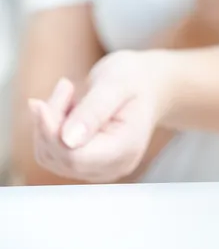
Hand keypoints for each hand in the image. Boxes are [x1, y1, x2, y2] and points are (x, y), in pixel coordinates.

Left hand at [28, 51, 171, 182]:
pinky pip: (53, 153)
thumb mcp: (116, 85)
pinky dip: (51, 128)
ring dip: (49, 123)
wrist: (149, 85)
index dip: (51, 133)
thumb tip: (68, 140)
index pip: (76, 157)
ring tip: (68, 92)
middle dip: (50, 123)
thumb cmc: (136, 80)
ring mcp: (101, 167)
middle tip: (65, 87)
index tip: (40, 104)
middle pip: (61, 158)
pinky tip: (68, 106)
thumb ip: (93, 111)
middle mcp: (115, 165)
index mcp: (127, 148)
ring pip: (51, 156)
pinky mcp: (88, 163)